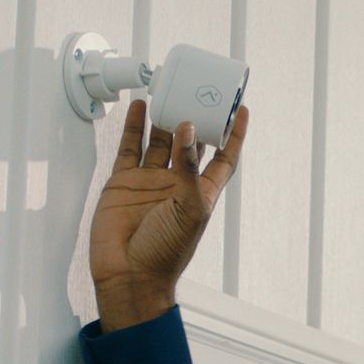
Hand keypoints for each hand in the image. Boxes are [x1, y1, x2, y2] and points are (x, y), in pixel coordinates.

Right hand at [89, 98, 248, 330]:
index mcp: (201, 192)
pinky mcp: (124, 182)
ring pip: (159, 140)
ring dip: (164, 117)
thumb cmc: (166, 252)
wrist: (128, 274)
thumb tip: (188, 130)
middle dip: (194, 117)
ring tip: (168, 91)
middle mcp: (177, 183)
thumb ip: (190, 168)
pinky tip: (139, 108)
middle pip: (190, 142)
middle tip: (196, 89)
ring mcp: (150, 181)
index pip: (224, 156)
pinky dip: (134, 127)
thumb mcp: (189, 209)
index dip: (234, 134)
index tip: (239, 108)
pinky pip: (130, 148)